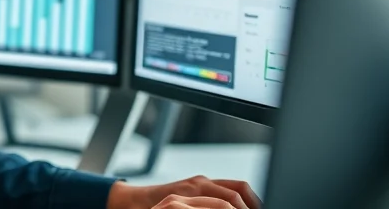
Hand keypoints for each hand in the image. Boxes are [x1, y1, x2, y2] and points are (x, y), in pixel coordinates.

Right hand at [107, 176, 260, 208]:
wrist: (134, 203)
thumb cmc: (162, 208)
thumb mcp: (191, 205)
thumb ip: (208, 205)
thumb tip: (231, 208)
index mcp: (207, 185)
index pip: (240, 188)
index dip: (255, 200)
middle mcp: (203, 182)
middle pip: (239, 189)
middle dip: (253, 205)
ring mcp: (193, 187)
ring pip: (229, 196)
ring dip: (241, 208)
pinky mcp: (183, 194)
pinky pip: (213, 202)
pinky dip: (225, 208)